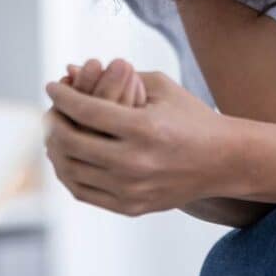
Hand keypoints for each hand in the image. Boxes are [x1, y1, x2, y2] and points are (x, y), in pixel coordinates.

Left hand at [44, 67, 233, 215]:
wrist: (224, 162)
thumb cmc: (190, 117)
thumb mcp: (160, 87)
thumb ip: (116, 75)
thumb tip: (70, 69)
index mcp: (144, 127)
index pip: (86, 109)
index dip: (62, 96)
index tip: (52, 85)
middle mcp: (135, 162)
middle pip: (72, 142)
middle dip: (53, 122)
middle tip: (51, 110)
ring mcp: (132, 189)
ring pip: (71, 170)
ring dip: (55, 148)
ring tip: (55, 133)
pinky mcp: (131, 207)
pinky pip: (83, 192)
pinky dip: (68, 172)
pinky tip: (68, 156)